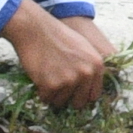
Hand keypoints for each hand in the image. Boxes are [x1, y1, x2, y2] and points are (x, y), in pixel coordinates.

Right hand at [2, 2, 117, 99]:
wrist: (35, 29)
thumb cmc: (57, 36)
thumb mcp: (84, 48)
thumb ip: (89, 67)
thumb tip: (90, 89)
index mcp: (97, 65)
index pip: (94, 95)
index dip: (82, 94)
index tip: (73, 92)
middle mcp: (86, 74)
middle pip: (79, 103)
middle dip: (68, 97)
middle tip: (58, 86)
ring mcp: (69, 80)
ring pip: (61, 102)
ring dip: (53, 94)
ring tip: (48, 76)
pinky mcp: (52, 85)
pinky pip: (47, 98)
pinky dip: (41, 91)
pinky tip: (40, 77)